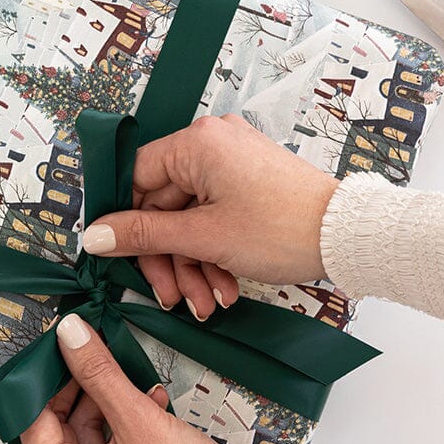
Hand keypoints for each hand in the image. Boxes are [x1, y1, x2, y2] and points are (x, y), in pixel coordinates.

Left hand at [20, 314, 240, 443]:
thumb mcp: (137, 418)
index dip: (45, 379)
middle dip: (83, 388)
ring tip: (134, 381)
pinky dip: (121, 426)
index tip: (60, 348)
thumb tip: (70, 334)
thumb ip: (98, 372)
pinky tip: (148, 402)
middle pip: (58, 427)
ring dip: (108, 403)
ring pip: (85, 435)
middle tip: (95, 354)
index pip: (33, 420)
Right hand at [81, 114, 337, 320]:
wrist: (349, 239)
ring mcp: (233, 164)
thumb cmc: (285, 228)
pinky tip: (223, 287)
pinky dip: (214, 253)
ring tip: (205, 301)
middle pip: (163, 207)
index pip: (135, 178)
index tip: (117, 255)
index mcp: (197, 143)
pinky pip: (214, 218)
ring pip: (189, 219)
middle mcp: (213, 145)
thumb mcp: (203, 238)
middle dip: (168, 259)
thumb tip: (95, 235)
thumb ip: (142, 236)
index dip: (125, 222)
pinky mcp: (249, 184)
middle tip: (171, 295)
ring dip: (193, 264)